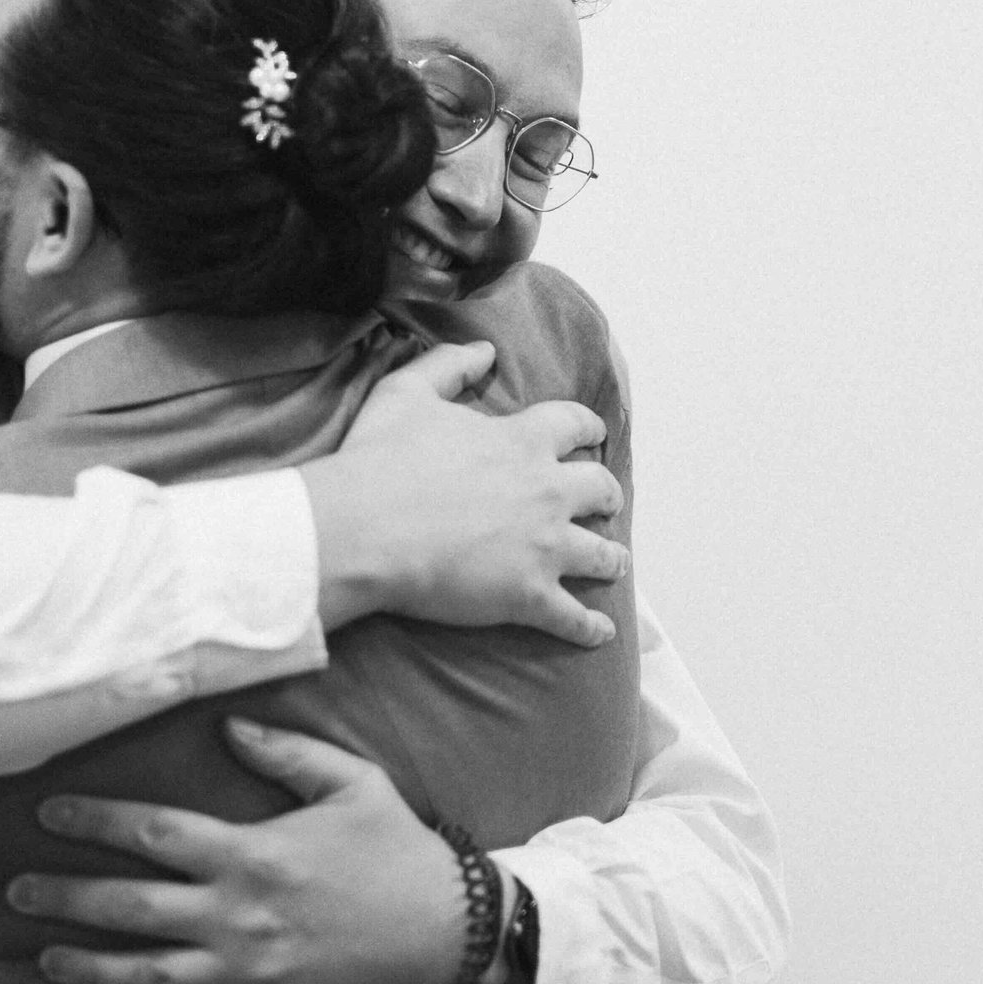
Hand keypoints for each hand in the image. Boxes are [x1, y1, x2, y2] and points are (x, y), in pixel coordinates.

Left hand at [5, 718, 465, 983]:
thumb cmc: (398, 849)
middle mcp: (237, 916)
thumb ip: (286, 752)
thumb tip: (228, 730)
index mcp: (252, 854)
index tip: (48, 815)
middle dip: (66, 897)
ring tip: (45, 956)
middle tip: (14, 891)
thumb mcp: (352, 781)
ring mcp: (247, 973)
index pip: (153, 834)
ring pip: (148, 977)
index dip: (94, 822)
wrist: (446, 930)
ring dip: (91, 968)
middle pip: (131, 907)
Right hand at [300, 341, 625, 646]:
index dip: (587, 429)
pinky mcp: (530, 595)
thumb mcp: (408, 392)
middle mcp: (547, 492)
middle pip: (600, 489)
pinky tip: (599, 633)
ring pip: (600, 554)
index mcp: (523, 442)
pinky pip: (574, 617)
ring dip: (611, 559)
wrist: (367, 530)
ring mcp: (544, 547)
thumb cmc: (381, 461)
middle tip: (605, 502)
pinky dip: (589, 627)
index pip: (574, 426)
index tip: (593, 433)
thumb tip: (485, 350)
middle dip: (606, 495)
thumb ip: (450, 365)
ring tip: (615, 565)